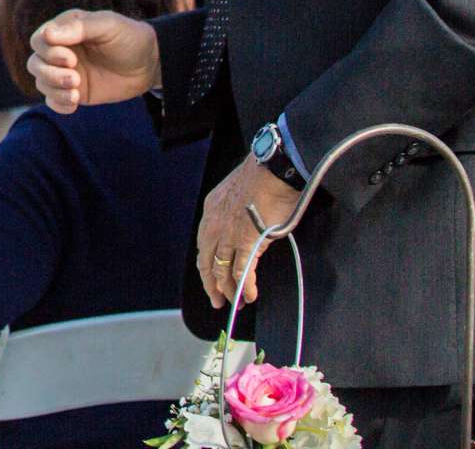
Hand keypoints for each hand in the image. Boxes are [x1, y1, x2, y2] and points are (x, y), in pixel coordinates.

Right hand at [26, 9, 159, 111]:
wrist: (150, 64)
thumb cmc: (128, 37)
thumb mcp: (108, 25)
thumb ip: (79, 28)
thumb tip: (48, 34)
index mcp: (64, 30)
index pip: (39, 41)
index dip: (48, 52)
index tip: (71, 59)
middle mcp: (60, 51)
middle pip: (35, 63)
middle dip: (50, 73)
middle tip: (75, 78)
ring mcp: (66, 72)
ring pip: (42, 82)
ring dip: (54, 89)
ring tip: (76, 93)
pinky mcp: (75, 91)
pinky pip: (54, 100)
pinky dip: (58, 104)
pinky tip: (74, 104)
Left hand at [195, 153, 300, 309]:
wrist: (272, 169)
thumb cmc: (261, 178)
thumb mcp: (235, 195)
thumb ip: (233, 215)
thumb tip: (244, 232)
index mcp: (210, 212)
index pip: (203, 247)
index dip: (207, 267)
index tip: (211, 281)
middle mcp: (214, 225)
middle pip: (207, 263)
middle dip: (212, 286)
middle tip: (218, 301)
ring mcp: (228, 235)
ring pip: (222, 271)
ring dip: (230, 291)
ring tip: (237, 304)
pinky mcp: (246, 242)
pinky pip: (242, 271)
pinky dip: (245, 287)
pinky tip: (250, 296)